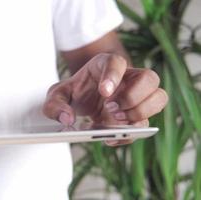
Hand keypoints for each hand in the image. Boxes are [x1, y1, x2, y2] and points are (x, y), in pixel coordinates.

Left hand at [43, 53, 167, 144]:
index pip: (117, 62)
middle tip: (110, 109)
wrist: (80, 100)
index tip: (104, 92)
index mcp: (105, 65)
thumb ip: (55, 105)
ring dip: (141, 112)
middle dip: (133, 97)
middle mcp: (127, 78)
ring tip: (115, 120)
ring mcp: (136, 96)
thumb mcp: (56, 96)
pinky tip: (111, 137)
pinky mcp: (136, 114)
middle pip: (149, 77)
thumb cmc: (72, 93)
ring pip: (159, 97)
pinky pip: (146, 124)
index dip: (114, 75)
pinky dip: (131, 133)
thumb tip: (67, 119)